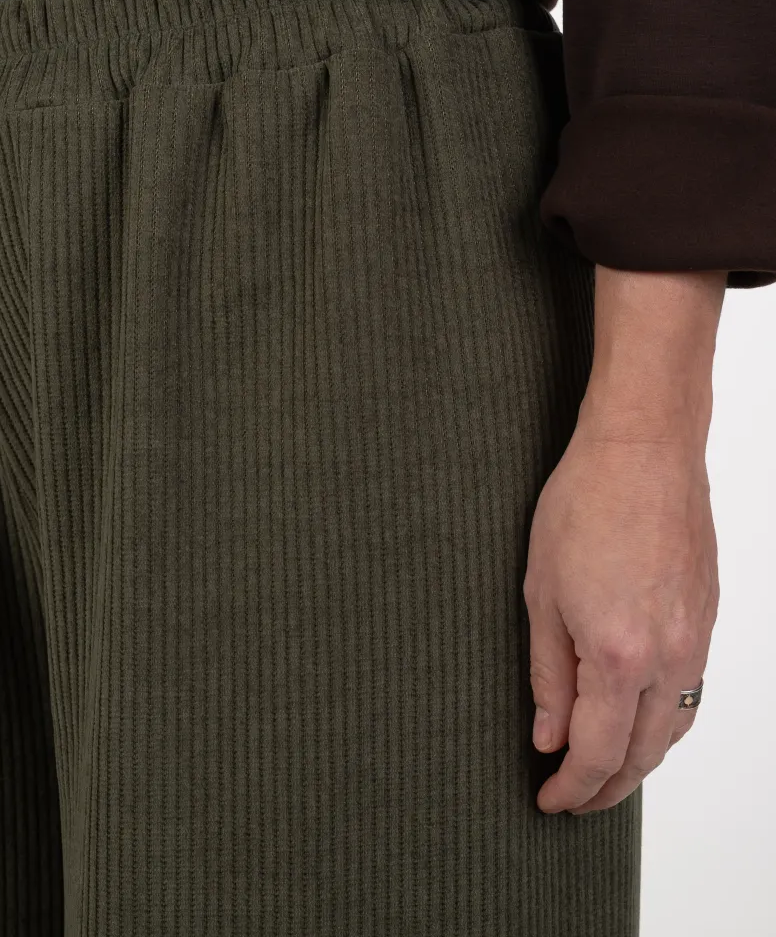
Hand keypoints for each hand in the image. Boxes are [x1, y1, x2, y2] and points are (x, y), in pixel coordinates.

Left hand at [523, 416, 719, 814]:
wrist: (644, 448)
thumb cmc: (586, 502)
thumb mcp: (541, 591)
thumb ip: (548, 673)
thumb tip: (549, 734)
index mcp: (618, 655)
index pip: (598, 753)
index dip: (572, 787)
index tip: (550, 799)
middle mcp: (668, 656)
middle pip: (643, 755)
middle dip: (607, 788)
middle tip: (574, 798)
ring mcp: (695, 637)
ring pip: (672, 728)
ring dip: (639, 760)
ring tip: (603, 768)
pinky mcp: (707, 617)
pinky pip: (689, 690)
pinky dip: (662, 720)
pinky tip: (638, 716)